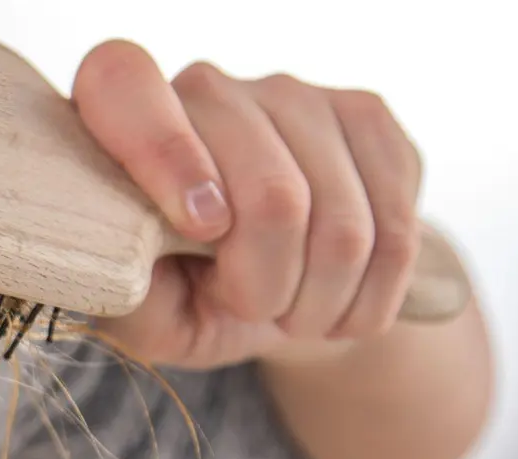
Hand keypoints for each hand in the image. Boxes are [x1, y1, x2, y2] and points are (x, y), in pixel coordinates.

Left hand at [70, 40, 425, 369]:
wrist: (279, 298)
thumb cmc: (189, 300)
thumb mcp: (145, 314)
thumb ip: (129, 292)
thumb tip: (136, 266)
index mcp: (122, 123)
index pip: (124, 86)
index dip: (165, 153)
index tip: (202, 230)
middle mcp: (206, 89)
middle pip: (270, 194)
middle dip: (268, 287)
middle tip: (255, 310)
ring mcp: (291, 94)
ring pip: (340, 221)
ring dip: (321, 299)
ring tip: (296, 313)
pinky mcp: (365, 115)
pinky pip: (395, 226)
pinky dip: (372, 293)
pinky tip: (342, 304)